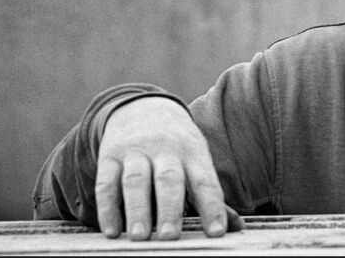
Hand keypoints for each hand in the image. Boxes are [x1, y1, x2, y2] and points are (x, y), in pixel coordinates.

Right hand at [94, 96, 238, 239]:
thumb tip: (237, 227)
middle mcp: (166, 148)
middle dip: (170, 208)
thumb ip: (211, 195)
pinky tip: (112, 230)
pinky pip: (107, 182)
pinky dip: (107, 207)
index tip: (216, 233)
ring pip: (136, 180)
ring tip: (140, 237)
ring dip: (138, 210)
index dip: (212, 207)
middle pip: (169, 178)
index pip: (205, 181)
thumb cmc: (178, 145)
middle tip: (170, 237)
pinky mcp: (110, 155)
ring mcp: (136, 150)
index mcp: (193, 151)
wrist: (144, 108)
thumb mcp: (197, 160)